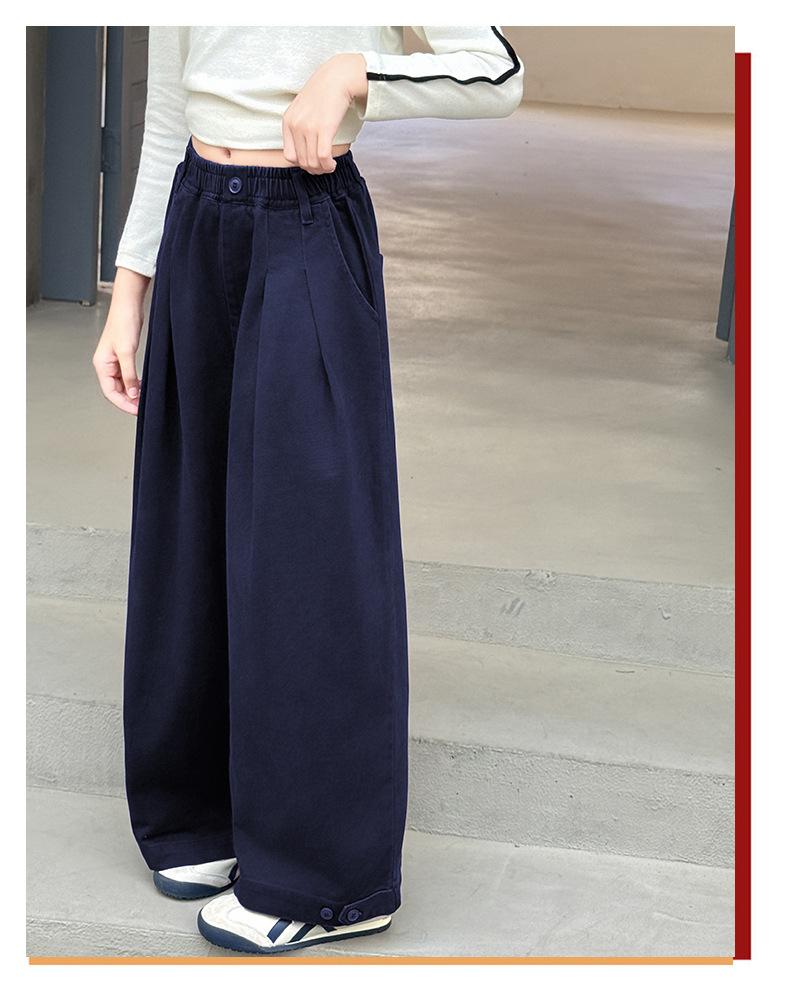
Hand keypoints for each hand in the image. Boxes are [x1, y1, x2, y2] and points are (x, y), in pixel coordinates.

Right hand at [92, 267, 149, 414]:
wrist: (129, 305)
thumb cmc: (123, 323)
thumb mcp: (127, 352)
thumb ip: (129, 375)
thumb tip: (132, 394)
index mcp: (101, 364)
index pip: (110, 392)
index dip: (123, 403)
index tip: (136, 410)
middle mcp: (106, 364)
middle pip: (115, 390)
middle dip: (128, 400)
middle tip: (143, 407)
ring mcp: (114, 361)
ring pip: (122, 384)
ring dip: (132, 393)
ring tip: (144, 399)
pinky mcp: (123, 357)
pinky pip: (127, 376)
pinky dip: (134, 384)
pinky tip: (143, 387)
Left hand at [283, 53, 367, 173]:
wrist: (338, 77)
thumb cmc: (324, 93)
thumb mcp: (303, 109)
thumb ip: (300, 126)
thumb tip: (305, 150)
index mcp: (288, 121)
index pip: (289, 156)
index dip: (302, 164)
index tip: (313, 162)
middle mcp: (295, 125)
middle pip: (301, 162)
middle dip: (314, 169)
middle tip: (324, 167)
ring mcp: (308, 127)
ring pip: (312, 162)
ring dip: (322, 169)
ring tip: (330, 166)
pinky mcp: (323, 128)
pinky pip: (322, 157)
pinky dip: (328, 165)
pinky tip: (333, 164)